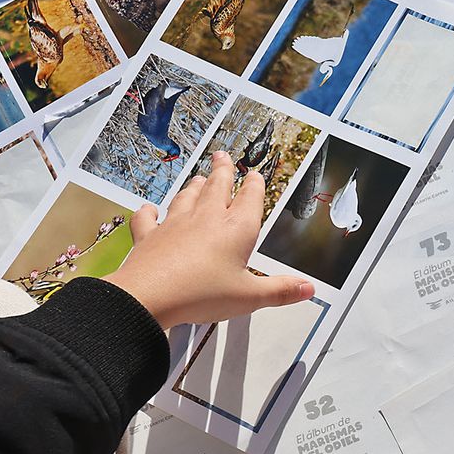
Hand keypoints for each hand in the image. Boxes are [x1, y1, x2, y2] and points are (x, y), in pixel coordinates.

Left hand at [104, 151, 313, 329]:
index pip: (250, 198)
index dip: (255, 184)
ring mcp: (175, 224)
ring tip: (199, 178)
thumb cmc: (199, 294)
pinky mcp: (150, 236)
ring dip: (194, 186)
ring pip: (187, 196)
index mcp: (236, 229)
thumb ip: (280, 291)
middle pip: (217, 186)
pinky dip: (149, 212)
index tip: (255, 175)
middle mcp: (206, 219)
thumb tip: (306, 288)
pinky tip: (149, 209)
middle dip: (223, 170)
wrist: (148, 297)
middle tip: (223, 156)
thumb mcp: (250, 297)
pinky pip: (148, 218)